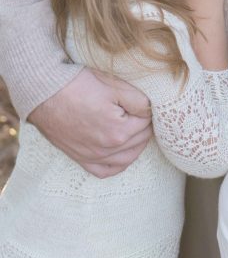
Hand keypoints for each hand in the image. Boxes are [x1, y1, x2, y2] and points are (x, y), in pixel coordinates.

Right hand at [28, 67, 151, 177]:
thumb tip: (151, 109)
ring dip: (136, 145)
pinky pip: (104, 171)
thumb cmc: (80, 86)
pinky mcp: (80, 158)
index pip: (146, 123)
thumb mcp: (114, 86)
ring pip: (126, 159)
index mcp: (119, 132)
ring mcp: (92, 156)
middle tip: (143, 113)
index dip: (148, 110)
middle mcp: (107, 150)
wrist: (46, 93)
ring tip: (138, 130)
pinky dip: (117, 165)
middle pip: (139, 141)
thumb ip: (139, 100)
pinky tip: (121, 154)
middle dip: (144, 126)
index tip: (145, 102)